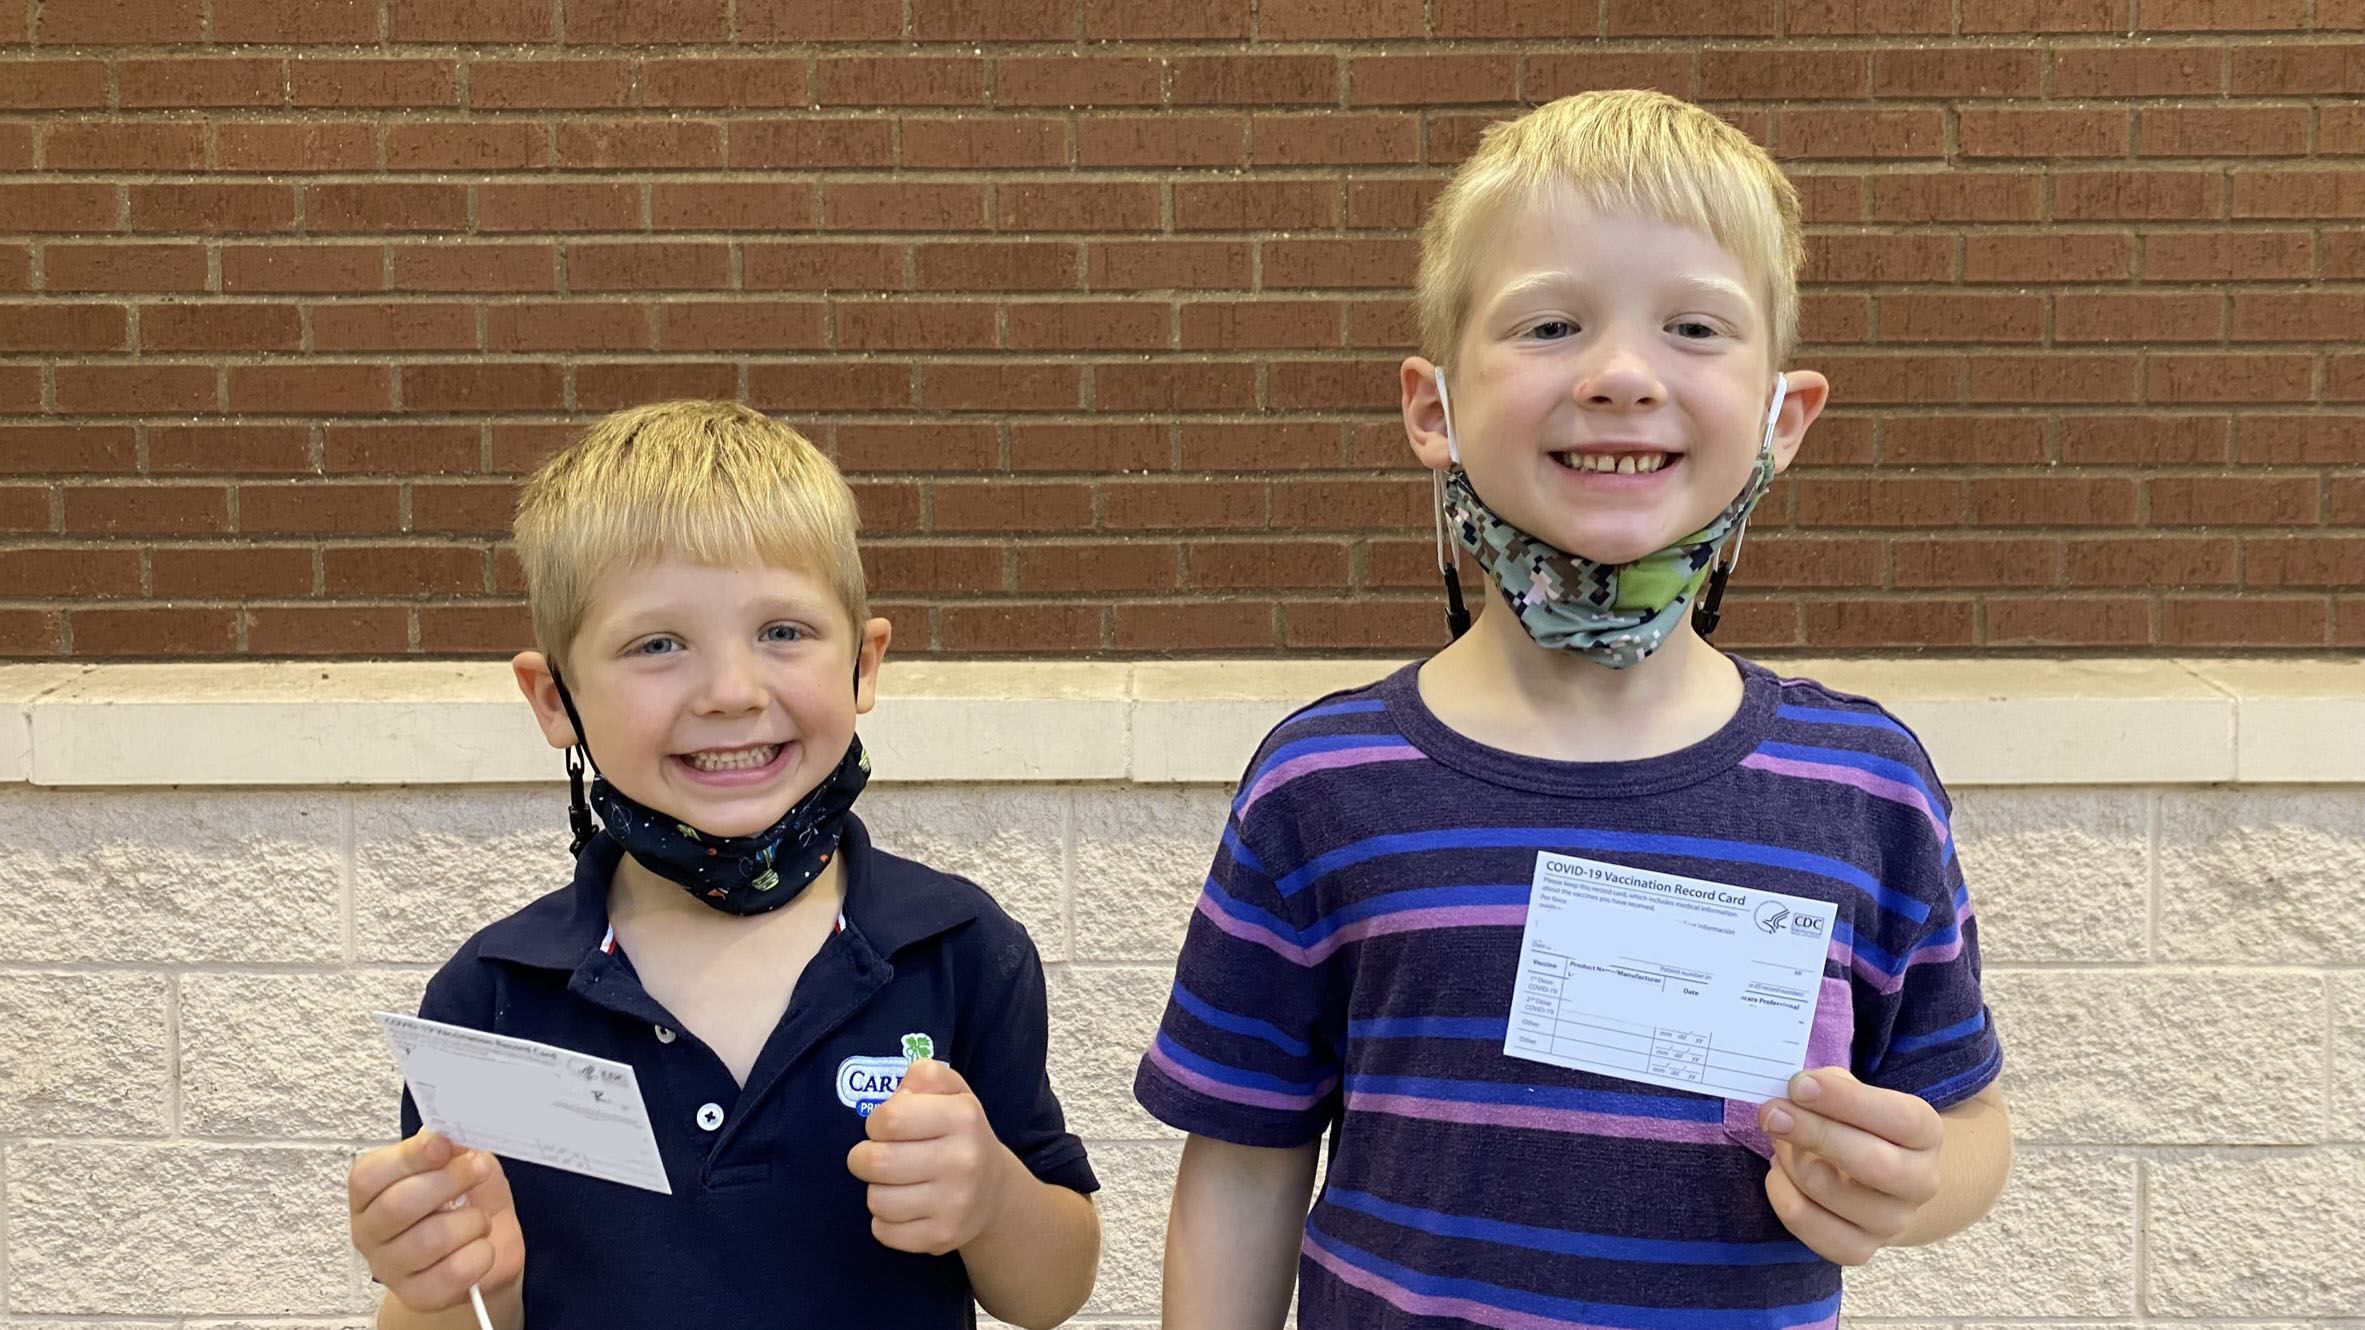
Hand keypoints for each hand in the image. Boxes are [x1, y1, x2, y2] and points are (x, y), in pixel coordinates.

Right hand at [349, 1130, 524, 1311]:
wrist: (483, 1251)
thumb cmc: (464, 1202)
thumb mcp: (460, 1163)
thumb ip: (452, 1148)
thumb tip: (450, 1137)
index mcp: (368, 1193)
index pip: (370, 1175)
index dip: (410, 1156)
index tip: (443, 1144)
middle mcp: (370, 1232)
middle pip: (399, 1204)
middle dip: (448, 1182)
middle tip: (475, 1172)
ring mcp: (390, 1268)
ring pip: (430, 1239)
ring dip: (470, 1220)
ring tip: (479, 1217)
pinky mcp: (418, 1295)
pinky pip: (454, 1272)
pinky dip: (480, 1253)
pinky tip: (479, 1246)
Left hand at [846, 1058, 1018, 1255]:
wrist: (994, 1192)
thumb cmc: (959, 1133)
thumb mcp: (951, 1091)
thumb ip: (923, 1076)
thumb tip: (897, 1097)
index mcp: (964, 1117)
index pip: (890, 1118)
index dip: (877, 1122)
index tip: (886, 1127)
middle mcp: (964, 1161)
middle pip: (877, 1162)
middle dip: (864, 1157)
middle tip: (877, 1156)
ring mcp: (955, 1204)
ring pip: (876, 1200)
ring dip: (876, 1190)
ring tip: (894, 1182)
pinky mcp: (942, 1237)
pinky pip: (883, 1232)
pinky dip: (884, 1220)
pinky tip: (903, 1207)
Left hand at [1758, 1067, 1942, 1265]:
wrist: (1879, 1182)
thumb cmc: (1857, 1124)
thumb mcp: (1852, 1093)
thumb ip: (1829, 1085)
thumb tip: (1795, 1091)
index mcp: (1927, 1133)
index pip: (1899, 1118)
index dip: (1845, 1100)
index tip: (1799, 1085)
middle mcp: (1921, 1182)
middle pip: (1871, 1163)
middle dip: (1814, 1133)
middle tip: (1772, 1113)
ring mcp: (1893, 1222)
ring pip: (1829, 1192)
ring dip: (1791, 1160)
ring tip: (1778, 1139)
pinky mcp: (1859, 1249)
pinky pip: (1809, 1225)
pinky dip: (1782, 1194)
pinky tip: (1779, 1171)